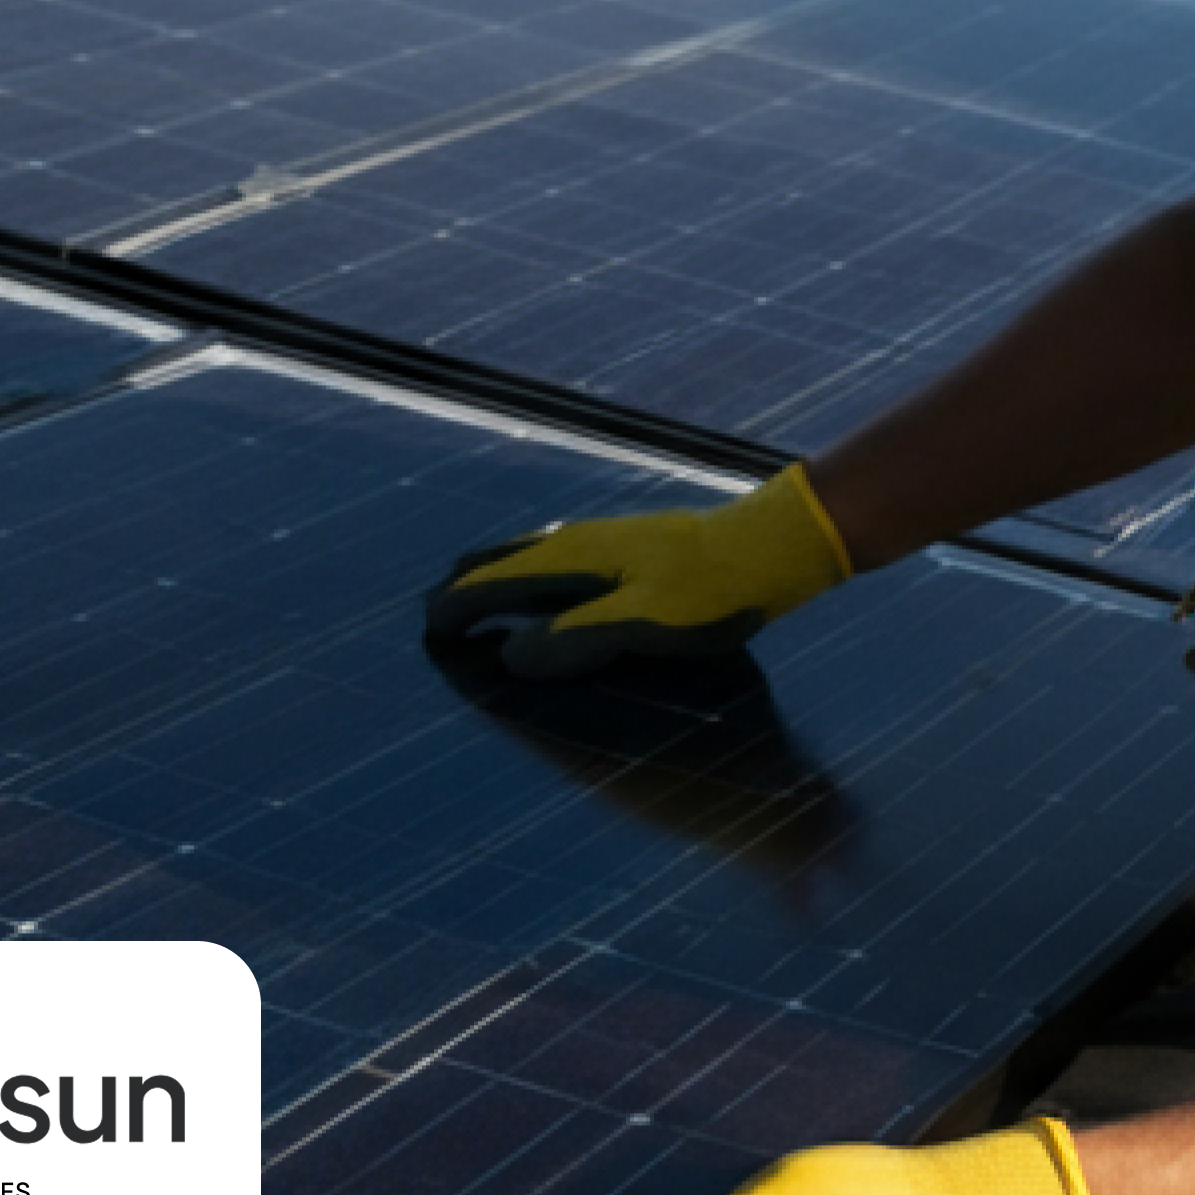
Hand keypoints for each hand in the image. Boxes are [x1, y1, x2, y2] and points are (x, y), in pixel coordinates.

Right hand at [422, 465, 849, 678]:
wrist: (767, 545)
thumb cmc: (709, 592)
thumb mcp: (644, 624)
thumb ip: (575, 639)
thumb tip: (509, 655)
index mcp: (570, 560)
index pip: (490, 583)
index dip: (455, 610)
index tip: (427, 636)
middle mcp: (573, 542)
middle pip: (498, 561)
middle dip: (461, 590)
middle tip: (435, 621)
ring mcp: (598, 540)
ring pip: (523, 553)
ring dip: (490, 578)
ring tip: (468, 597)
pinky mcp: (621, 546)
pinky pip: (548, 556)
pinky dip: (520, 574)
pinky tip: (539, 584)